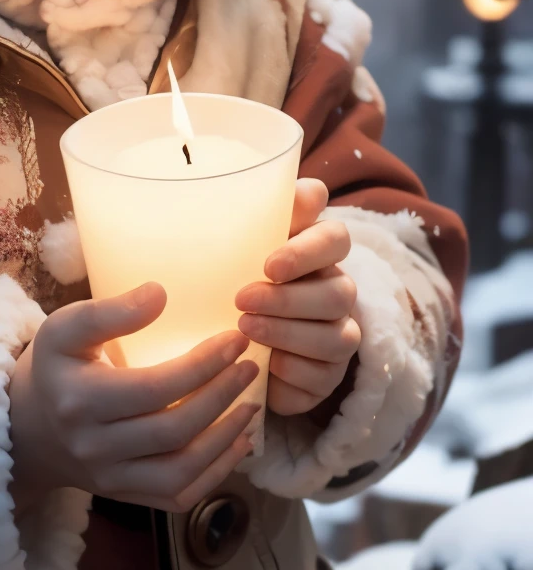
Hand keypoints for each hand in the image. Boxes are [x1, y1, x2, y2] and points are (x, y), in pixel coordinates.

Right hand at [9, 283, 258, 514]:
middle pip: (173, 429)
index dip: (202, 366)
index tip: (234, 340)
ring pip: (181, 471)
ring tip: (252, 404)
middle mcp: (94, 447)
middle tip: (250, 366)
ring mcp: (111, 479)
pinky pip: (179, 495)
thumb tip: (160, 295)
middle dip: (221, 397)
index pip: (154, 388)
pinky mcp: (126, 496)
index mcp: (80, 400)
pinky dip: (216, 472)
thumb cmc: (57, 366)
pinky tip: (239, 442)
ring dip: (225, 438)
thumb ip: (111, 311)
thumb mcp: (67, 327)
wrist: (30, 426)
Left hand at [234, 178, 360, 416]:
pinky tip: (264, 365)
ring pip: (336, 338)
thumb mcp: (243, 241)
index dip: (308, 251)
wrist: (231, 338)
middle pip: (339, 293)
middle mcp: (338, 292)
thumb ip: (269, 211)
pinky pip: (323, 379)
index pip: (336, 238)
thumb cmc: (239, 275)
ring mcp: (338, 336)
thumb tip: (306, 190)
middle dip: (289, 299)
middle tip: (242, 300)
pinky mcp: (326, 377)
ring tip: (244, 328)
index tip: (269, 265)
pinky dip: (292, 372)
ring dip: (287, 334)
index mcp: (320, 253)